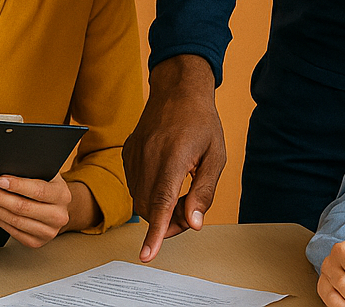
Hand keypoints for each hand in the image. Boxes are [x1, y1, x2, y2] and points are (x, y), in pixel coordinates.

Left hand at [0, 173, 71, 247]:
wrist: (59, 209)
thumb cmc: (48, 187)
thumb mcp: (46, 175)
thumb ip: (31, 172)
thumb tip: (3, 168)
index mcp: (62, 195)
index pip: (38, 190)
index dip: (17, 185)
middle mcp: (58, 216)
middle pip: (23, 207)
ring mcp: (48, 232)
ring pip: (15, 221)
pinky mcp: (36, 242)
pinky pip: (12, 231)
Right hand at [123, 54, 225, 261]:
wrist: (178, 89)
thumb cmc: (201, 122)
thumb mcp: (216, 156)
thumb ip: (204, 192)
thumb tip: (193, 223)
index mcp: (173, 157)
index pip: (162, 203)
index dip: (156, 233)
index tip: (147, 255)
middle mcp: (149, 156)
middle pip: (151, 207)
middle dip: (167, 223)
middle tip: (188, 216)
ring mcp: (135, 153)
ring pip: (140, 199)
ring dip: (157, 209)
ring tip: (180, 195)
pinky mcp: (128, 152)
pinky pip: (134, 184)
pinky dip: (148, 193)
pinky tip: (165, 180)